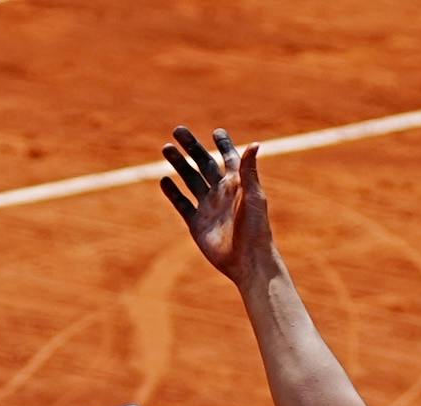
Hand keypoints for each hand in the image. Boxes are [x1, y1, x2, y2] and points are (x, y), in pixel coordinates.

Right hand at [160, 124, 270, 284]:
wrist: (247, 260)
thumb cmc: (255, 229)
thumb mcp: (253, 196)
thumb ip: (249, 171)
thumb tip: (254, 144)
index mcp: (237, 184)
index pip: (229, 157)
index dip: (223, 144)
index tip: (217, 132)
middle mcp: (221, 192)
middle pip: (203, 164)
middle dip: (191, 147)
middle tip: (178, 130)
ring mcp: (208, 207)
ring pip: (190, 180)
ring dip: (179, 164)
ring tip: (166, 148)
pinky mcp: (197, 224)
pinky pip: (182, 204)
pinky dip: (173, 192)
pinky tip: (164, 180)